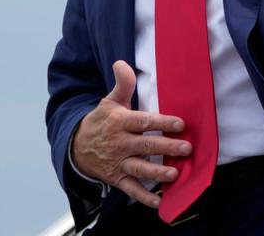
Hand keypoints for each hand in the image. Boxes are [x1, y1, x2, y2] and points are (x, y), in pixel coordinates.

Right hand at [71, 60, 191, 207]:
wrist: (77, 147)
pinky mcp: (117, 178)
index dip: (162, 122)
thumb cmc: (100, 121)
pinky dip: (144, 197)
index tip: (180, 123)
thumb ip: (122, 84)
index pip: (143, 121)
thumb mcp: (109, 101)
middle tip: (186, 148)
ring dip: (157, 172)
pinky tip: (159, 202)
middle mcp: (120, 143)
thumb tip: (122, 62)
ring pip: (140, 168)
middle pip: (145, 145)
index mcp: (119, 122)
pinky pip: (132, 189)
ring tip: (175, 173)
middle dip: (167, 147)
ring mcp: (119, 162)